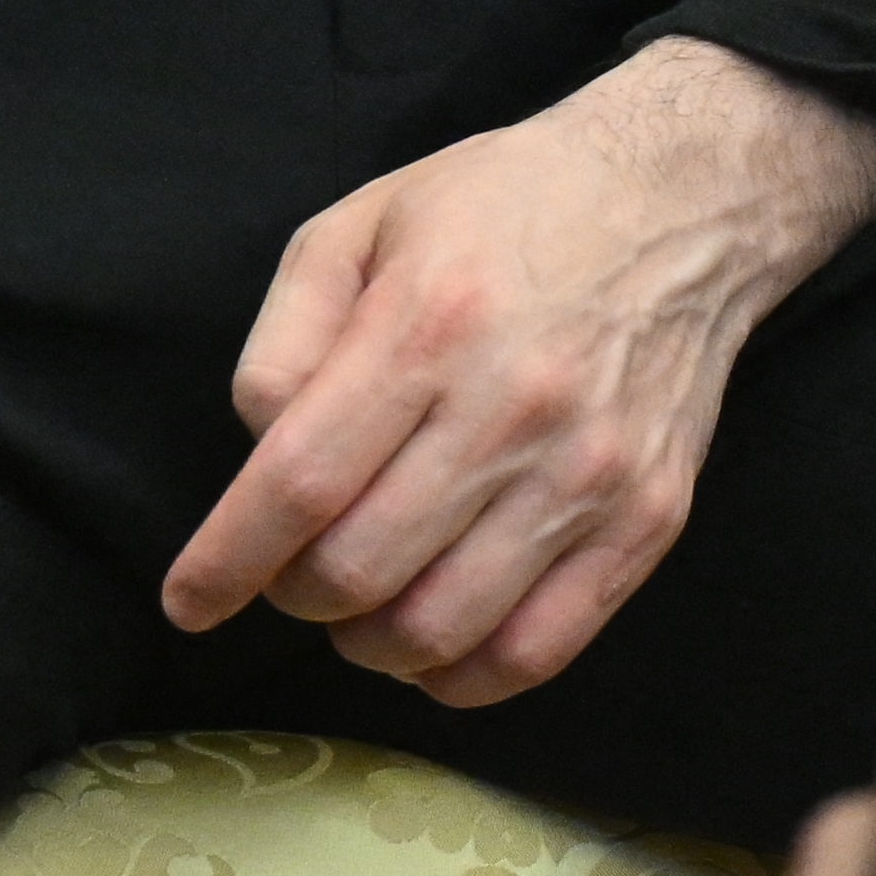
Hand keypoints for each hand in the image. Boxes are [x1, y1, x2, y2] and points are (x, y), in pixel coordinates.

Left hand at [159, 36, 875, 708]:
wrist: (685, 198)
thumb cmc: (505, 206)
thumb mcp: (361, 224)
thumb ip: (284, 339)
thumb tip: (258, 455)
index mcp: (429, 323)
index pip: (299, 483)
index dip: (225, 561)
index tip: (190, 600)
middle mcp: (512, 406)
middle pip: (357, 571)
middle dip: (294, 595)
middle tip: (295, 571)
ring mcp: (589, 472)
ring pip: (438, 629)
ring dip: (369, 642)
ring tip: (364, 604)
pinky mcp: (649, 517)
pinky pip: (537, 650)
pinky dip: (462, 677)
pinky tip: (435, 639)